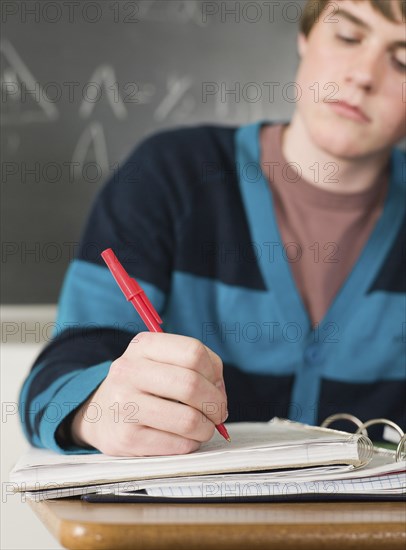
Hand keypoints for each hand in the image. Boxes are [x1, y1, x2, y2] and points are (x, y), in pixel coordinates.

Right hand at [70, 332, 227, 455]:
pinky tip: (183, 437)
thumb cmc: (143, 385)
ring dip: (206, 427)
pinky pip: (178, 445)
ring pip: (188, 419)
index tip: (216, 386)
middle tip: (218, 412)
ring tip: (203, 427)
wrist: (99, 414)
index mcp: (142, 345)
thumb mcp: (162, 361)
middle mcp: (128, 371)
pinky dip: (190, 443)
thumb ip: (198, 367)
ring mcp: (124, 405)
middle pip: (192, 385)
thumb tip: (220, 394)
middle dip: (216, 403)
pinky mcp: (126, 439)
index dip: (214, 373)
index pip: (193, 352)